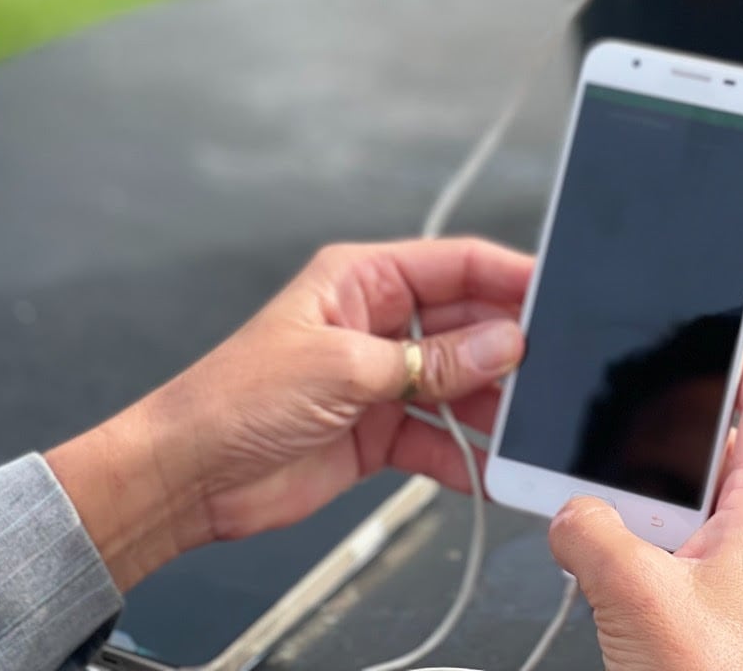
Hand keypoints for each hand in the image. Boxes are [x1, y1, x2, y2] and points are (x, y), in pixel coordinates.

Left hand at [47, 237, 530, 590]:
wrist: (187, 478)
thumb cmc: (235, 398)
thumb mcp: (342, 368)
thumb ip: (431, 361)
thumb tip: (504, 344)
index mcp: (363, 279)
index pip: (455, 264)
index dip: (508, 276)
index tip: (556, 293)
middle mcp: (378, 323)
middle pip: (467, 323)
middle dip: (508, 346)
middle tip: (553, 368)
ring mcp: (382, 379)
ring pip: (461, 382)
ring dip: (493, 405)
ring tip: (529, 425)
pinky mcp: (379, 432)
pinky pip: (439, 438)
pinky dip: (466, 456)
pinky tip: (491, 470)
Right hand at [550, 333, 742, 670]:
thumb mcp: (639, 599)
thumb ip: (593, 533)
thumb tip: (570, 511)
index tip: (727, 319)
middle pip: (720, 450)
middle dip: (670, 423)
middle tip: (629, 394)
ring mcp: (738, 581)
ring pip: (687, 505)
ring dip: (642, 493)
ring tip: (596, 481)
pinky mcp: (710, 614)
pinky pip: (671, 551)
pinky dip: (635, 540)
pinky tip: (595, 554)